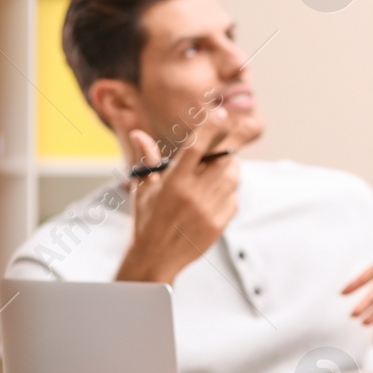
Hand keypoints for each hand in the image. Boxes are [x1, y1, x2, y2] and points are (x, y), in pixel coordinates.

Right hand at [116, 107, 239, 283]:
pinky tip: (213, 197)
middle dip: (225, 151)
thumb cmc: (147, 220)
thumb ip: (148, 159)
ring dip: (228, 170)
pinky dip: (228, 192)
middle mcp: (194, 194)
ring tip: (212, 176)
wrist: (155, 258)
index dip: (210, 128)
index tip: (221, 114)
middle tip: (217, 153)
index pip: (197, 147)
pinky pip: (234, 198)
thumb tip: (138, 133)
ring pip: (233, 177)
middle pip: (224, 160)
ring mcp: (209, 210)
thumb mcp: (144, 188)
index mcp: (174, 182)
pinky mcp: (220, 223)